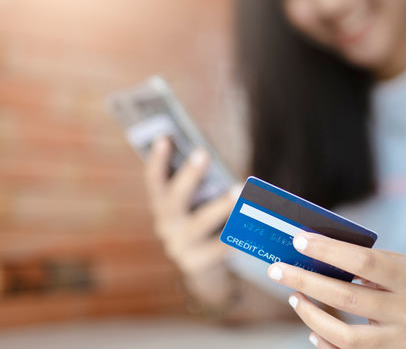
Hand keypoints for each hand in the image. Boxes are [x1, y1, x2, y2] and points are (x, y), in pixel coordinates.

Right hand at [145, 137, 236, 276]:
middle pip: (174, 199)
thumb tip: (216, 156)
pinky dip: (235, 233)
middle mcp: (166, 225)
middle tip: (203, 152)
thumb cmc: (204, 222)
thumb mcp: (198, 203)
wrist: (203, 268)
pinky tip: (251, 222)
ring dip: (221, 205)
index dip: (157, 160)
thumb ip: (203, 185)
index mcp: (162, 206)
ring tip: (239, 189)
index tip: (164, 138)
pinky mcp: (196, 263)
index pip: (154, 181)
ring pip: (200, 222)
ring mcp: (179, 246)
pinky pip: (218, 246)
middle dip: (188, 175)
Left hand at [267, 233, 405, 348]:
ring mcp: (402, 341)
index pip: (363, 262)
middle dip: (306, 282)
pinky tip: (312, 329)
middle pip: (347, 298)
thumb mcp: (391, 261)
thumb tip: (308, 251)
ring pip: (346, 336)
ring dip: (311, 316)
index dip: (328, 250)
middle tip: (277, 270)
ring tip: (293, 297)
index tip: (298, 241)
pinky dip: (325, 343)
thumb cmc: (401, 278)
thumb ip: (359, 259)